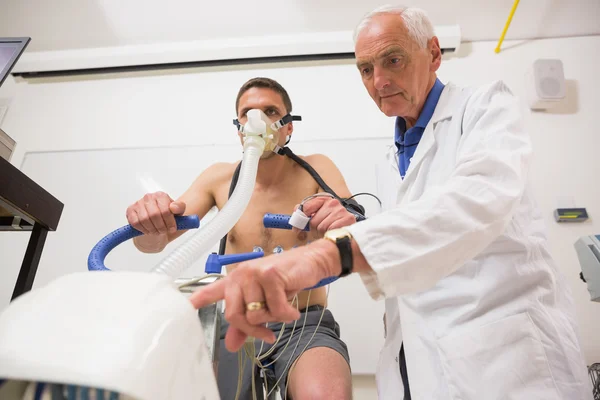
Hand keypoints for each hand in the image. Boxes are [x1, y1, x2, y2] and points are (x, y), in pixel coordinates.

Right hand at [126, 192, 185, 234]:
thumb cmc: (167, 216)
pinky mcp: (130, 210)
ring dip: (152, 229)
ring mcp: (138, 203)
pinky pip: (135, 222)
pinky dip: (143, 229)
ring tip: (157, 232)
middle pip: (155, 215)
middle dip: (161, 227)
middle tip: (163, 231)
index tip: (172, 229)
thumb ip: (180, 208)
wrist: (156, 221)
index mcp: (161, 195)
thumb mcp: (178, 212)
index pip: (166, 210)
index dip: (170, 222)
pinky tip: (148, 230)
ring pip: (144, 219)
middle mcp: (149, 197)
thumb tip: (174, 207)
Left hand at [189, 240, 340, 351]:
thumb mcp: (265, 303)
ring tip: (283, 308)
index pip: (210, 291)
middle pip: (234, 315)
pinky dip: (287, 314)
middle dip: (253, 329)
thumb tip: (231, 344)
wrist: (310, 262)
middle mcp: (240, 275)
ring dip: (274, 319)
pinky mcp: (270, 275)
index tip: (183, 308)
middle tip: (267, 333)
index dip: (196, 301)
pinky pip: (275, 310)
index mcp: (235, 281)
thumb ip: (246, 323)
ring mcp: (254, 273)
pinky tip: (292, 309)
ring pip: (256, 315)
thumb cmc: (286, 280)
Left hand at [292, 197, 356, 234]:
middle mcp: (332, 202)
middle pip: (313, 221)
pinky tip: (334, 233)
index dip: (299, 220)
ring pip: (321, 227)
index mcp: (323, 199)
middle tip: (320, 231)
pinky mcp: (347, 219)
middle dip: (314, 230)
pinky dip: (330, 235)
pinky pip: (330, 231)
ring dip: (322, 234)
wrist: (350, 232)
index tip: (297, 229)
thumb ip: (305, 214)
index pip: (305, 207)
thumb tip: (295, 216)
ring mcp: (340, 210)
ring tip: (328, 232)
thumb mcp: (317, 216)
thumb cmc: (332, 224)